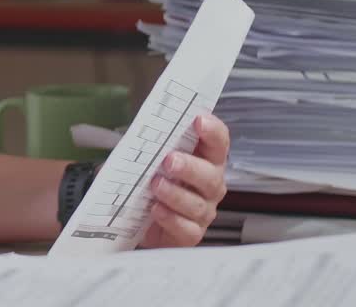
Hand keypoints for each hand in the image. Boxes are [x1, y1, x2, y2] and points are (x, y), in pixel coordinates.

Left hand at [141, 113, 229, 247]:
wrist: (138, 219)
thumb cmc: (149, 180)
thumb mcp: (147, 159)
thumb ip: (149, 147)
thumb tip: (137, 136)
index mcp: (205, 160)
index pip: (218, 143)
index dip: (213, 131)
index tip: (199, 120)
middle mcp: (209, 185)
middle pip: (211, 175)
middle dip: (190, 167)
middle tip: (169, 160)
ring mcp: (202, 211)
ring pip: (197, 204)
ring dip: (176, 193)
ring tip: (155, 185)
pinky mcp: (190, 234)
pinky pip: (187, 229)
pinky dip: (171, 219)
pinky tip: (156, 210)